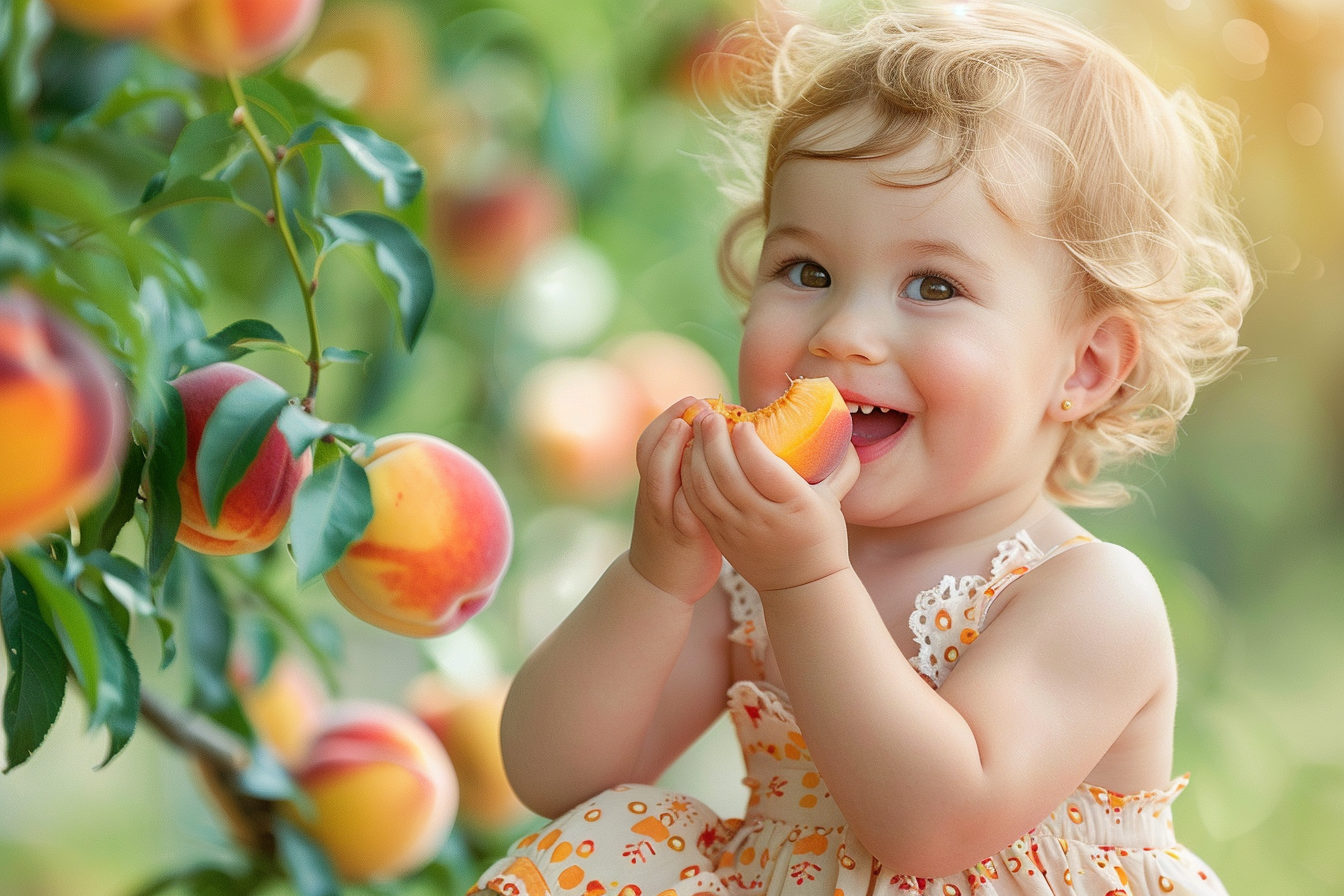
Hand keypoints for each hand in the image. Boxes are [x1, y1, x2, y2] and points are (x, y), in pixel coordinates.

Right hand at [627, 397, 723, 603]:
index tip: (695, 398)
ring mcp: (664, 514)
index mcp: (656, 479)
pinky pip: (680, 509)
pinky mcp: (681, 535)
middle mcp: (655, 492)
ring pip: (657, 476)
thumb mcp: (681, 496)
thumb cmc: (682, 532)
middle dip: (670, 424)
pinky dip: (687, 490)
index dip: (670, 415)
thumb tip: (725, 437)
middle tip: (696, 406)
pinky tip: (705, 476)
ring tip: (687, 429)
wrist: (661, 581)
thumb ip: (694, 469)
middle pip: (649, 450)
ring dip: (670, 450)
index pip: (652, 438)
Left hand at [681, 410, 858, 593]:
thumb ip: (840, 464)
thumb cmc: (822, 534)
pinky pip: (696, 504)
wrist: (802, 584)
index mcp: (794, 506)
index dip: (748, 444)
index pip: (764, 470)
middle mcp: (762, 519)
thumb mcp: (834, 500)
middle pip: (728, 476)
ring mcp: (737, 530)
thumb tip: (839, 424)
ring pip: (706, 489)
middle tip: (709, 415)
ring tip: (697, 428)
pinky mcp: (719, 537)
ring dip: (696, 455)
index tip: (742, 422)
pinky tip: (689, 455)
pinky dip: (688, 476)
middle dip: (713, 440)